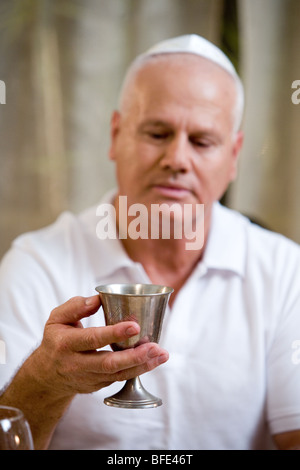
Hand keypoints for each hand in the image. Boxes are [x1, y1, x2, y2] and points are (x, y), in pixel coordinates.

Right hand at [32, 295, 168, 397]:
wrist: (46, 376)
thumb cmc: (56, 339)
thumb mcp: (57, 318)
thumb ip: (76, 306)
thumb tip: (99, 298)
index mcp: (66, 344)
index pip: (92, 339)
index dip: (114, 333)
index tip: (134, 326)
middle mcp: (76, 364)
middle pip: (108, 363)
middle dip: (134, 356)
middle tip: (155, 346)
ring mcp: (88, 378)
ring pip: (117, 374)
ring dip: (142, 365)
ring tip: (161, 354)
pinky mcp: (97, 386)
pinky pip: (119, 379)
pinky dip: (138, 370)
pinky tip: (153, 360)